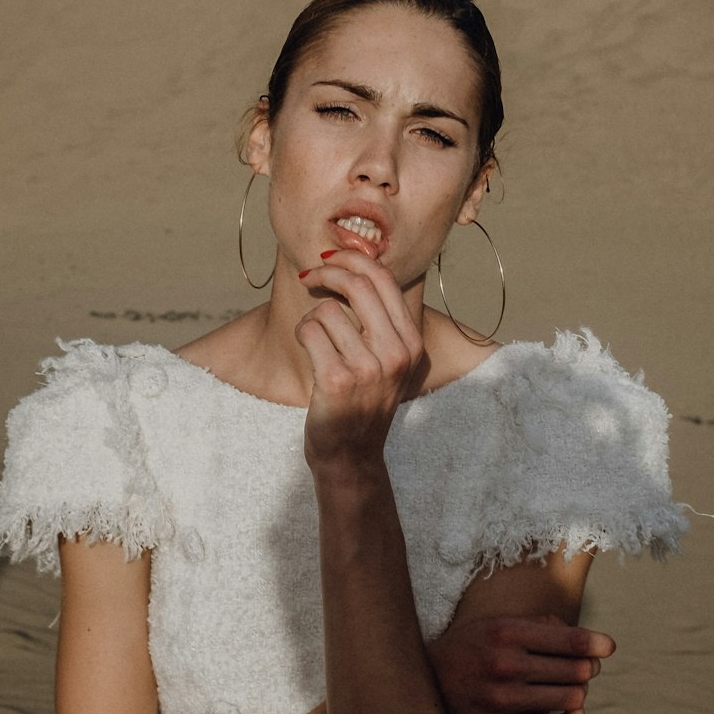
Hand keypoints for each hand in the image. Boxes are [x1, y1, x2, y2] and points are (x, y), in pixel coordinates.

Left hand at [296, 249, 423, 479]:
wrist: (351, 456)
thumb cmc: (362, 402)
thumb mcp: (386, 361)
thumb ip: (378, 319)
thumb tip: (351, 263)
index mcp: (411, 343)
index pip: (384, 279)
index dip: (353, 258)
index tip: (330, 256)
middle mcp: (396, 353)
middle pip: (358, 284)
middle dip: (327, 271)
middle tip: (310, 276)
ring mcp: (369, 368)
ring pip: (327, 309)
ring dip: (312, 318)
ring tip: (317, 342)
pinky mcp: (338, 380)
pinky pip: (310, 330)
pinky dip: (302, 334)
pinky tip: (309, 352)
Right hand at [424, 613, 615, 713]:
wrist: (424, 688)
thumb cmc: (469, 650)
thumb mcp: (496, 625)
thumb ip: (539, 626)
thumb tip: (587, 641)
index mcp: (505, 631)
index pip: (568, 640)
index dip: (595, 643)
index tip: (608, 646)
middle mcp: (505, 664)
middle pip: (576, 670)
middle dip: (587, 668)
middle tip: (586, 668)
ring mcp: (504, 700)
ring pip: (571, 698)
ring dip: (579, 692)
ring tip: (572, 687)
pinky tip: (573, 711)